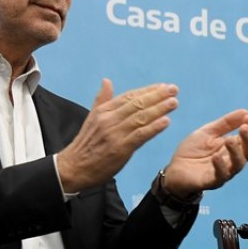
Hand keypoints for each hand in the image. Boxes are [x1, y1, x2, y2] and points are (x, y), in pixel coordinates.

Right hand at [58, 80, 177, 192]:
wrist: (73, 167)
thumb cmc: (86, 144)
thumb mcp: (92, 118)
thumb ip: (102, 100)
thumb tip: (107, 81)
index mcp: (103, 111)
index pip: (129, 97)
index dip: (147, 90)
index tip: (163, 86)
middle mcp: (109, 119)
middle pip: (137, 104)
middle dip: (157, 96)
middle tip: (173, 89)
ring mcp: (114, 134)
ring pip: (140, 118)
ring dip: (159, 109)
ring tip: (174, 102)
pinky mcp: (120, 148)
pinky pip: (139, 135)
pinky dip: (153, 128)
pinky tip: (166, 121)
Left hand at [159, 109, 247, 195]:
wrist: (174, 169)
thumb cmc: (192, 151)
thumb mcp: (208, 132)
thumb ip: (226, 124)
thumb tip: (245, 112)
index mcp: (233, 148)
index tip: (247, 118)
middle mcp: (232, 161)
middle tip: (243, 127)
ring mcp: (223, 172)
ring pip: (238, 164)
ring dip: (236, 152)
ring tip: (229, 140)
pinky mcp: (211, 182)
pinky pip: (220, 176)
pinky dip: (220, 166)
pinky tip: (216, 156)